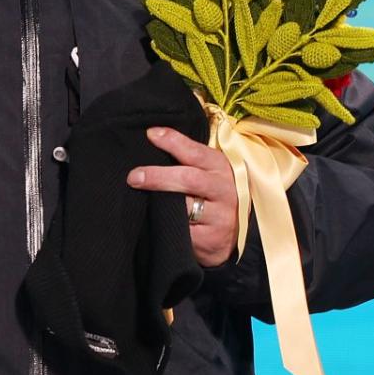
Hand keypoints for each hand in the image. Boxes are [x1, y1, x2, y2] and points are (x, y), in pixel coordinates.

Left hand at [127, 126, 238, 267]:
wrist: (239, 229)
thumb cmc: (214, 190)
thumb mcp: (208, 169)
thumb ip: (186, 156)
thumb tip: (152, 136)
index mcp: (221, 168)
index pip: (196, 152)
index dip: (172, 142)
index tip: (150, 135)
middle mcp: (224, 190)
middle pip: (189, 180)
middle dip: (158, 177)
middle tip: (134, 177)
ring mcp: (220, 217)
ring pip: (184, 208)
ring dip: (159, 203)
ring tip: (139, 198)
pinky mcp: (211, 240)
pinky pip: (183, 232)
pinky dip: (166, 225)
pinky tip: (154, 221)